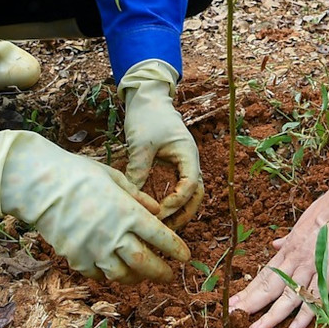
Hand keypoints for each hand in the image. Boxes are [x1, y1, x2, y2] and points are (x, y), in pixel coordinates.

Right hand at [0, 129, 189, 283]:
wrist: (40, 185)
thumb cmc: (78, 174)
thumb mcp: (114, 177)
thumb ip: (137, 196)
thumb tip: (157, 210)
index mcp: (127, 212)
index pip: (160, 237)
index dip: (176, 249)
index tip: (185, 256)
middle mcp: (113, 235)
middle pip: (145, 264)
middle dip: (161, 272)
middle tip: (169, 275)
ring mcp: (93, 249)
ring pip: (122, 276)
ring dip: (136, 278)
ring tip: (142, 276)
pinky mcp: (76, 258)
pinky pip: (97, 275)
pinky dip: (108, 275)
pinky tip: (113, 269)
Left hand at [119, 59, 203, 226]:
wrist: (148, 98)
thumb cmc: (147, 116)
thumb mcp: (141, 144)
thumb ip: (139, 169)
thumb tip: (132, 198)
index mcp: (188, 154)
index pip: (191, 184)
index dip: (177, 202)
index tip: (159, 212)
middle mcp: (190, 161)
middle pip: (197, 194)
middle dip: (184, 213)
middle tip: (166, 229)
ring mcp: (184, 163)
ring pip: (190, 194)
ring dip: (180, 211)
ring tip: (163, 226)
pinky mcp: (174, 165)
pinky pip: (179, 188)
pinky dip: (173, 202)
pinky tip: (158, 213)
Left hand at [228, 193, 328, 327]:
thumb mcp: (302, 222)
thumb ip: (289, 238)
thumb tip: (275, 244)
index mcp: (289, 249)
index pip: (265, 274)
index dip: (249, 289)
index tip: (234, 301)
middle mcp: (295, 260)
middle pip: (270, 287)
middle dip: (251, 303)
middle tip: (234, 317)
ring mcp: (311, 267)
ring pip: (288, 295)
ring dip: (272, 314)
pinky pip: (316, 298)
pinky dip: (305, 314)